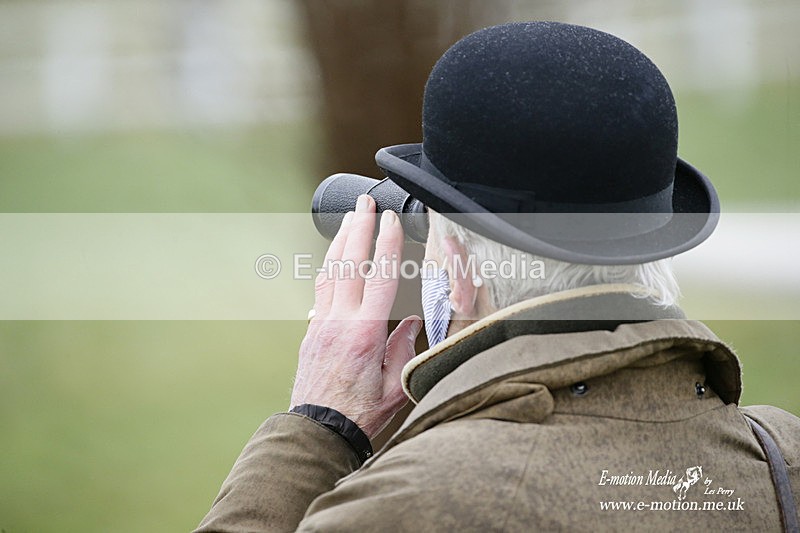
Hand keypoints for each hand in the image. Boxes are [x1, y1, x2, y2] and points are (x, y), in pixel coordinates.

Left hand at [291, 194, 421, 438]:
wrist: (319, 431)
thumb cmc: (362, 414)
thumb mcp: (396, 384)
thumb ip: (405, 347)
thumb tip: (412, 320)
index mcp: (365, 332)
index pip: (378, 276)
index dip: (386, 244)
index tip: (390, 218)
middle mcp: (339, 321)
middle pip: (348, 262)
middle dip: (358, 227)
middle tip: (366, 201)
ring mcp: (321, 323)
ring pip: (329, 271)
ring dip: (340, 240)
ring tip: (351, 217)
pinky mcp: (312, 331)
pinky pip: (321, 288)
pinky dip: (329, 265)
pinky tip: (335, 255)